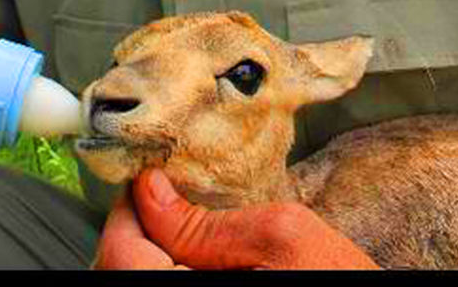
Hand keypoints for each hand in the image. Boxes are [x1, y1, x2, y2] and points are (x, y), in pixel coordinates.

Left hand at [95, 169, 380, 269]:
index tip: (148, 181)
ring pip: (144, 283)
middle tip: (170, 201)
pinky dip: (177, 274)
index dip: (128, 208)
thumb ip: (209, 221)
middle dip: (141, 232)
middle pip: (123, 270)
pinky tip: (205, 265)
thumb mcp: (284, 237)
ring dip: (158, 257)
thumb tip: (152, 191)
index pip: (118, 250)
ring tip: (192, 233)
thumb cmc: (339, 286)